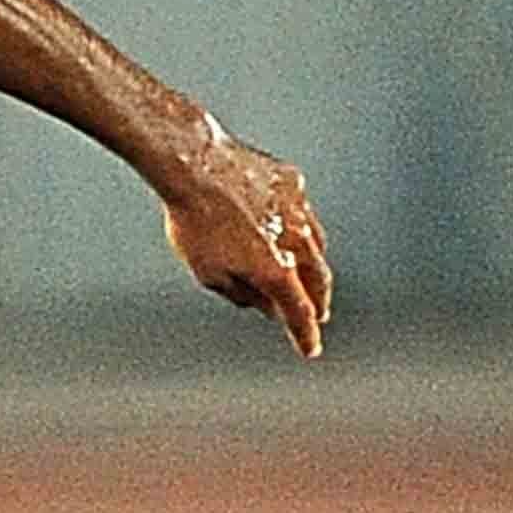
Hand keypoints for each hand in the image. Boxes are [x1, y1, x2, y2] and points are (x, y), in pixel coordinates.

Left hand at [160, 125, 330, 357]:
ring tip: (309, 274)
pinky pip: (302, 210)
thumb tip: (263, 303)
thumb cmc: (194, 219)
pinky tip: (288, 227)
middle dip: (319, 302)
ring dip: (314, 264)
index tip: (310, 348)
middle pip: (319, 280)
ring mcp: (298, 209)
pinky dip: (298, 225)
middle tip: (318, 314)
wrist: (194, 164)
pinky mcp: (291, 182)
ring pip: (316, 244)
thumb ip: (242, 295)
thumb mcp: (209, 273)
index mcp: (275, 271)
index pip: (300, 313)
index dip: (306, 335)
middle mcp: (295, 241)